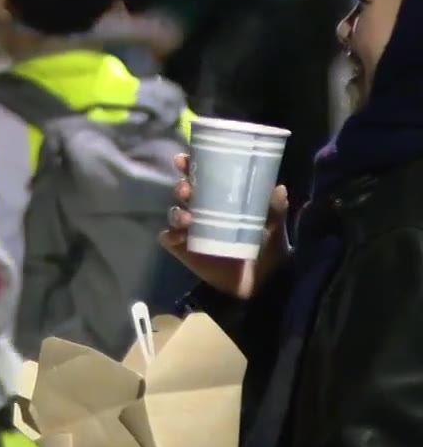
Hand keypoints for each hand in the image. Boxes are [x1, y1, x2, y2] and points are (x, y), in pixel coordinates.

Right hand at [159, 153, 287, 299]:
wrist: (260, 286)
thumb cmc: (267, 251)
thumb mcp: (273, 228)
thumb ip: (274, 210)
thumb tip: (279, 188)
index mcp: (220, 199)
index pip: (200, 176)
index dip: (189, 165)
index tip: (184, 159)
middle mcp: (202, 210)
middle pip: (183, 192)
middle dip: (180, 186)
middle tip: (186, 189)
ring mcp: (190, 230)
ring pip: (173, 212)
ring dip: (176, 211)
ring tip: (187, 218)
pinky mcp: (182, 249)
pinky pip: (167, 238)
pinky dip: (170, 235)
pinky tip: (179, 237)